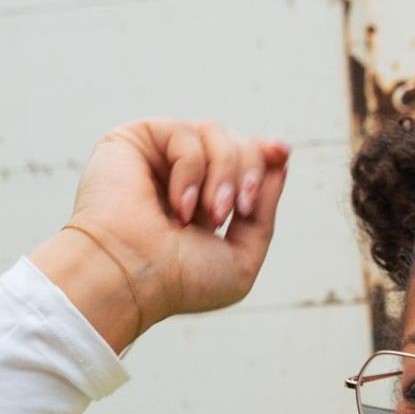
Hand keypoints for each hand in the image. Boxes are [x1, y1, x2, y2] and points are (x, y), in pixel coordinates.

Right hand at [30, 119, 289, 352]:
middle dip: (248, 174)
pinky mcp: (136, 139)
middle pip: (237, 142)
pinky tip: (179, 206)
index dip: (265, 153)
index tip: (282, 153)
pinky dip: (192, 170)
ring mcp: (158, 156)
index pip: (243, 160)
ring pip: (216, 132)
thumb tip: (280, 161)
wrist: (132, 278)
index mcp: (203, 201)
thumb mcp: (241, 259)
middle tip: (237, 211)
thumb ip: (264, 214)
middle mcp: (181, 175)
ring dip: (224, 174)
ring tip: (209, 215)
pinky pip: (186, 134)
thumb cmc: (178, 280)